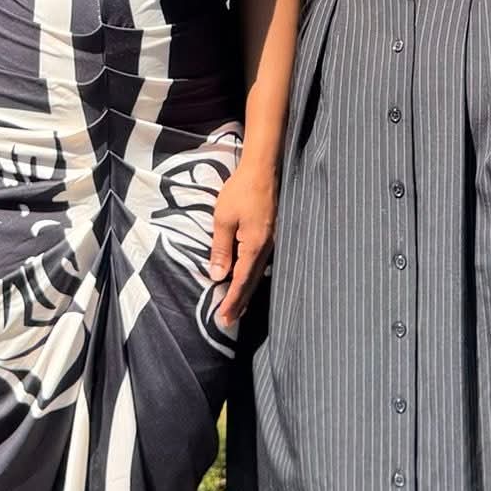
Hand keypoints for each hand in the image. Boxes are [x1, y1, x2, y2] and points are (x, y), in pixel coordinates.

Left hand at [209, 161, 275, 329]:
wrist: (263, 170)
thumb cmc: (240, 191)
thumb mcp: (223, 219)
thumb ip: (221, 249)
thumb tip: (218, 275)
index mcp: (254, 246)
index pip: (241, 280)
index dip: (232, 300)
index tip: (224, 317)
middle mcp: (266, 248)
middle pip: (252, 282)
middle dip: (240, 302)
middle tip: (229, 320)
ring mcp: (271, 242)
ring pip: (258, 274)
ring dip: (246, 292)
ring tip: (237, 307)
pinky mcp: (271, 235)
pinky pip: (261, 263)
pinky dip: (252, 277)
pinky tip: (246, 280)